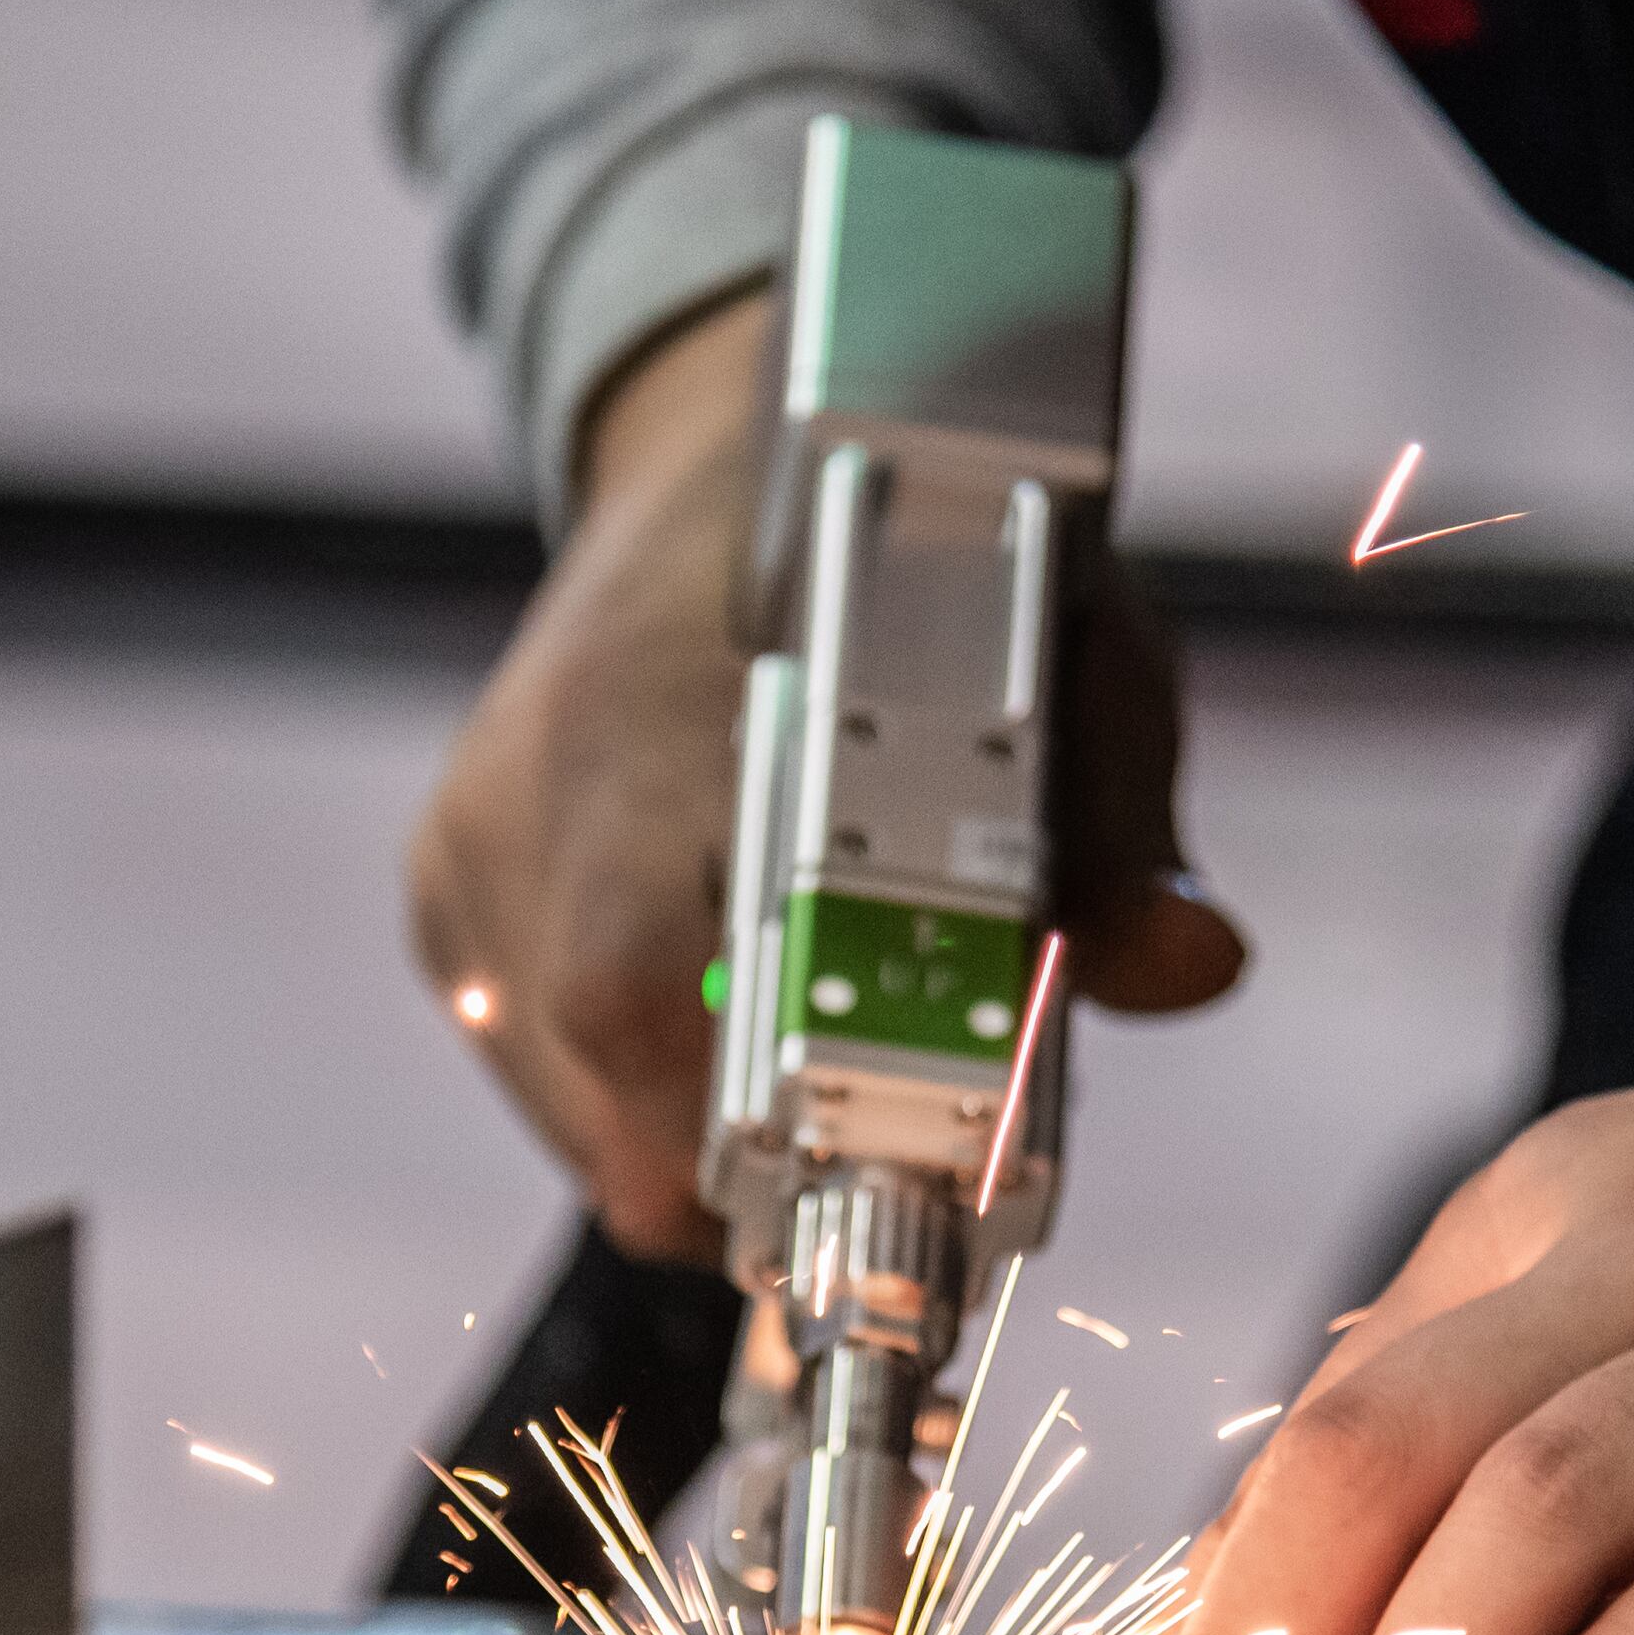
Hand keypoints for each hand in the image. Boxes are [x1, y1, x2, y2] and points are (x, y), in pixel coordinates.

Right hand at [406, 288, 1243, 1261]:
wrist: (715, 469)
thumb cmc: (905, 558)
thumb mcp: (1063, 654)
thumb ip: (1121, 826)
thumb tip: (1186, 963)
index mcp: (666, 693)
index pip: (636, 973)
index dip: (750, 1109)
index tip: (878, 1166)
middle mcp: (534, 769)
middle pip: (602, 1065)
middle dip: (762, 1148)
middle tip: (892, 1146)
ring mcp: (471, 841)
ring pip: (572, 1098)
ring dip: (711, 1124)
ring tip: (826, 1050)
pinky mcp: (447, 899)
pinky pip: (539, 1067)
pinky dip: (650, 1086)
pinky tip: (737, 1013)